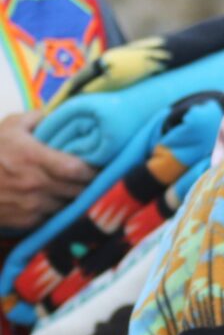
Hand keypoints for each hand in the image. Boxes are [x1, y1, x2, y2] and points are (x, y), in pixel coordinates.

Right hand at [0, 111, 94, 229]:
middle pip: (79, 190)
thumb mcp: (9, 127)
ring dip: (78, 198)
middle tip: (101, 177)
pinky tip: (62, 199)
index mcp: (32, 158)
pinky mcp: (27, 221)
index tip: (103, 164)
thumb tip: (60, 114)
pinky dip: (62, 209)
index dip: (95, 169)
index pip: (78, 169)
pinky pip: (55, 217)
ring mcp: (31, 206)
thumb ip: (37, 118)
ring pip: (70, 205)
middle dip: (92, 185)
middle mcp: (35, 184)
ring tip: (83, 188)